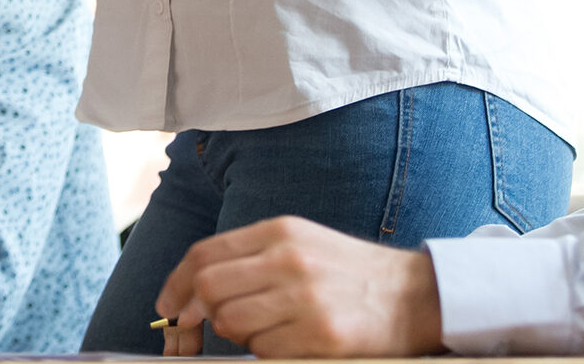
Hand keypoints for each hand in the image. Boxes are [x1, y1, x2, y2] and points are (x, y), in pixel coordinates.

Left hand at [155, 215, 442, 357]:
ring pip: (233, 324)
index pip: (204, 254)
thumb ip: (250, 257)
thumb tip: (194, 287)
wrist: (415, 295)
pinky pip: (265, 352)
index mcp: (280, 232)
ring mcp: (305, 299)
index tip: (168, 306)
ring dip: (238, 335)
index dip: (176, 284)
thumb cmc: (350, 272)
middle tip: (209, 325)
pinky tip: (290, 342)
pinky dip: (266, 353)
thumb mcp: (301, 243)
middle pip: (210, 289)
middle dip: (199, 313)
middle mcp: (289, 260)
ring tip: (266, 330)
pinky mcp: (321, 336)